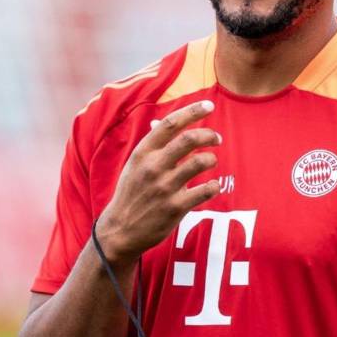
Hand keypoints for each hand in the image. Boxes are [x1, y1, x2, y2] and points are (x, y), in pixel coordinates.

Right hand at [95, 100, 221, 264]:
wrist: (120, 231)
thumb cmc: (131, 193)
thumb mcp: (134, 165)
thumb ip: (151, 145)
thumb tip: (159, 123)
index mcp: (143, 152)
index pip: (170, 123)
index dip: (192, 111)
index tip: (209, 106)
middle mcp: (153, 167)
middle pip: (189, 139)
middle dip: (209, 135)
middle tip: (217, 138)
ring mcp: (165, 187)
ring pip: (200, 162)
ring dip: (212, 159)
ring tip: (212, 161)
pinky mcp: (176, 207)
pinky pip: (205, 190)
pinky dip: (214, 186)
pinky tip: (212, 186)